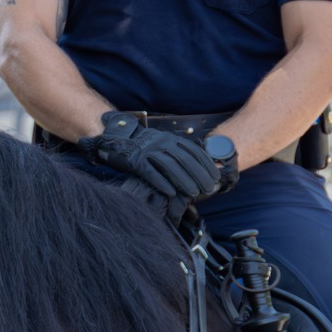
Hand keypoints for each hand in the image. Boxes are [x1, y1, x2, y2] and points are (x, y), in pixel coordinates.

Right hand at [80, 114, 228, 202]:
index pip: (193, 151)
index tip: (216, 176)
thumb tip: (199, 168)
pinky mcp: (135, 161)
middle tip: (209, 189)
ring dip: (184, 181)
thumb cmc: (142, 148)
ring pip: (170, 167)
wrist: (115, 141)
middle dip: (199, 175)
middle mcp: (161, 142)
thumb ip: (177, 153)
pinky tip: (172, 193)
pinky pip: (150, 173)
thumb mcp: (162, 145)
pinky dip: (162, 183)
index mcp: (170, 138)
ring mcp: (148, 151)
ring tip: (195, 193)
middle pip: (185, 159)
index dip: (206, 164)